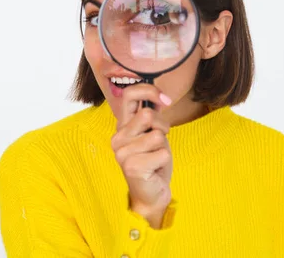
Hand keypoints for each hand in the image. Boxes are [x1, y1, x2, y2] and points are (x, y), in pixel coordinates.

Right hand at [110, 84, 172, 227]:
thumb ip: (150, 116)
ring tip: (155, 157)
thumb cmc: (153, 161)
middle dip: (162, 126)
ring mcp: (122, 153)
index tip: (164, 100)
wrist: (151, 193)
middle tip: (160, 141)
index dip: (149, 91)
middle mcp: (118, 138)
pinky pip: (163, 153)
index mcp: (122, 127)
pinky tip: (155, 168)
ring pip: (157, 135)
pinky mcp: (132, 167)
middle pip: (148, 115)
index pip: (129, 94)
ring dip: (163, 146)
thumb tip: (160, 97)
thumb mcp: (151, 134)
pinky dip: (165, 160)